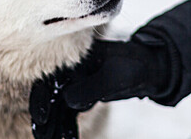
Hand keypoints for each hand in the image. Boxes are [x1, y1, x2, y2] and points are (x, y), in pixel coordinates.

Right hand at [30, 35, 173, 137]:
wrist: (149, 70)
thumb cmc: (133, 66)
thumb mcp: (114, 76)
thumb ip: (91, 88)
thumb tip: (68, 101)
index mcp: (72, 59)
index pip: (49, 78)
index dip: (41, 98)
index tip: (42, 117)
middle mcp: (69, 71)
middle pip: (50, 96)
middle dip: (47, 119)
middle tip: (42, 138)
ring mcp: (74, 84)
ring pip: (59, 108)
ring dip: (55, 127)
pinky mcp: (82, 97)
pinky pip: (70, 114)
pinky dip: (69, 128)